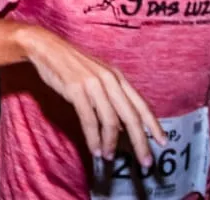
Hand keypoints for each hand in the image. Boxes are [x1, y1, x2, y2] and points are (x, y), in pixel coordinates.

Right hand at [20, 26, 165, 167]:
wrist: (47, 48)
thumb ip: (112, 97)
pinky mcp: (76, 90)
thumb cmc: (72, 65)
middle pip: (131, 117)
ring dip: (111, 143)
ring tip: (109, 156)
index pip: (141, 104)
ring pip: (110, 121)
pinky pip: (89, 120)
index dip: (153, 125)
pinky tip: (95, 149)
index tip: (163, 142)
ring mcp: (93, 85)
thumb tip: (122, 126)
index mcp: (117, 77)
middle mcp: (109, 80)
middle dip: (140, 142)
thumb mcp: (98, 76)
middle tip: (145, 162)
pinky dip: (93, 138)